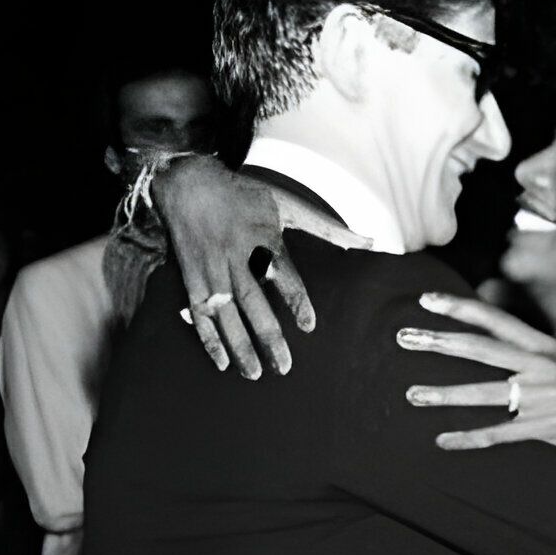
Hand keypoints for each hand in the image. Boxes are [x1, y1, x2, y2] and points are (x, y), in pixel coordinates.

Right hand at [156, 158, 368, 379]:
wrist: (188, 181)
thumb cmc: (244, 195)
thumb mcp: (286, 204)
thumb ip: (326, 228)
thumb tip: (368, 242)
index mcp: (262, 239)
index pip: (283, 273)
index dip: (296, 299)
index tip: (309, 325)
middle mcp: (236, 257)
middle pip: (252, 301)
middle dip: (267, 336)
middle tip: (283, 367)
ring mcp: (212, 270)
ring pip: (225, 314)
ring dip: (239, 345)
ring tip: (254, 373)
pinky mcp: (193, 279)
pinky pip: (199, 314)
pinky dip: (209, 339)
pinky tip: (223, 363)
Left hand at [397, 293, 555, 464]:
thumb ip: (535, 361)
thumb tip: (502, 356)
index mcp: (546, 347)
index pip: (495, 320)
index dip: (460, 308)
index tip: (427, 300)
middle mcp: (541, 367)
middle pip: (480, 350)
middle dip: (438, 342)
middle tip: (403, 338)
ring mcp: (541, 398)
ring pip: (482, 393)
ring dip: (443, 394)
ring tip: (411, 394)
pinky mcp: (543, 428)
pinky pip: (497, 434)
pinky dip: (469, 438)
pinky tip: (443, 440)